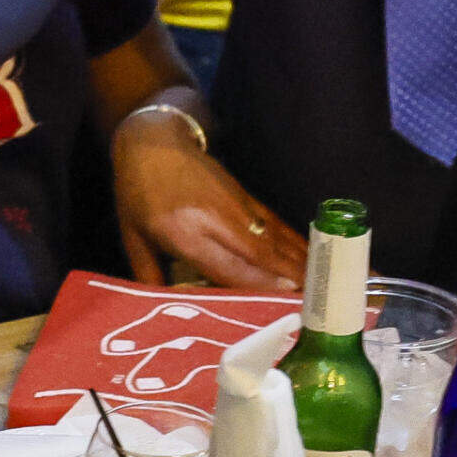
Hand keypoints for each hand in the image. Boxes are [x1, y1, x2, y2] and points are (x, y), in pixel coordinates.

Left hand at [112, 109, 305, 290]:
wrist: (152, 143)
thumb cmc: (137, 194)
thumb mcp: (133, 239)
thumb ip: (150, 277)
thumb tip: (168, 313)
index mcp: (182, 232)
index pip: (226, 264)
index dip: (258, 282)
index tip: (285, 298)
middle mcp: (214, 219)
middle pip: (258, 252)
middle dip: (288, 278)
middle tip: (314, 302)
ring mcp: (234, 204)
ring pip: (272, 238)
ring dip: (299, 262)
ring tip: (323, 286)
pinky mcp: (245, 196)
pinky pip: (274, 223)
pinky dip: (295, 242)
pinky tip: (311, 257)